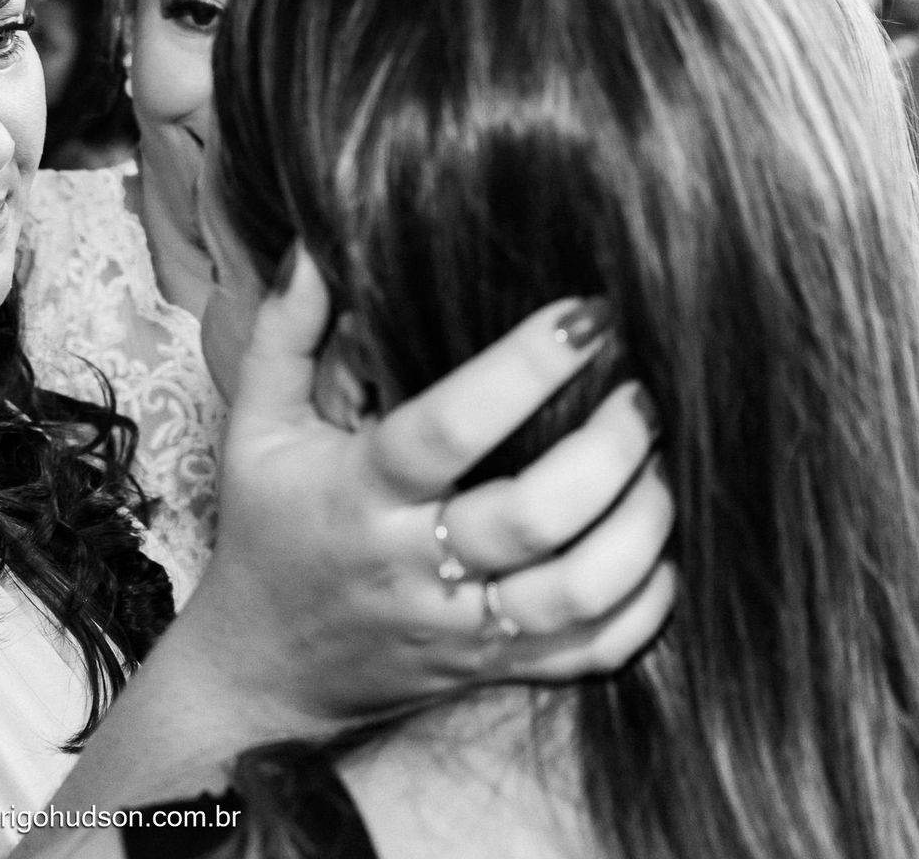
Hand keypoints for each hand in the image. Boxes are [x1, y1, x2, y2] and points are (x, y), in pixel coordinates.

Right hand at [184, 250, 673, 724]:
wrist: (263, 668)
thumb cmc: (270, 528)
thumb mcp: (256, 427)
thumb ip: (285, 333)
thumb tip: (315, 247)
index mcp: (358, 493)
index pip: (446, 430)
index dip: (522, 370)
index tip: (586, 313)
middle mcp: (413, 565)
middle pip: (530, 519)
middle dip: (608, 449)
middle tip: (645, 391)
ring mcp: (460, 628)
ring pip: (574, 594)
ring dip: (639, 527)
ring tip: (661, 465)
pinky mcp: (494, 671)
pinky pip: (590, 653)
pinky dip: (643, 607)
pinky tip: (658, 550)